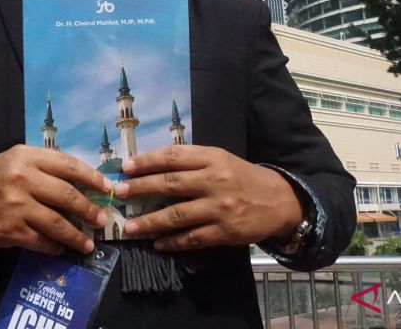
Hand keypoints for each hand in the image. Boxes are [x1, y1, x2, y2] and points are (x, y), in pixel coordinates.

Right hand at [0, 145, 108, 255]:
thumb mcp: (17, 161)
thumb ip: (46, 167)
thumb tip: (83, 183)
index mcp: (27, 157)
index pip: (68, 165)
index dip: (92, 178)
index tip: (107, 189)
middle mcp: (22, 179)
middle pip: (67, 195)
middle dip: (89, 210)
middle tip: (101, 220)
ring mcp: (17, 206)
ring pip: (57, 223)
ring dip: (76, 236)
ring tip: (88, 244)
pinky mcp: (11, 230)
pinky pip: (41, 241)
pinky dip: (54, 246)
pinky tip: (61, 248)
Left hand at [114, 145, 303, 251]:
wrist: (280, 201)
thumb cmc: (243, 177)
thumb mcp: (221, 160)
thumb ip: (192, 162)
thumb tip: (152, 167)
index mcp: (213, 158)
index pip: (174, 156)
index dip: (148, 161)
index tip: (126, 167)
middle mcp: (214, 181)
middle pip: (171, 184)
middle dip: (141, 188)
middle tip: (120, 193)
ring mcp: (219, 208)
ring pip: (177, 215)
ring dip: (149, 222)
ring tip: (129, 227)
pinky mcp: (224, 232)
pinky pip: (192, 238)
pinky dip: (172, 242)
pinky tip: (157, 243)